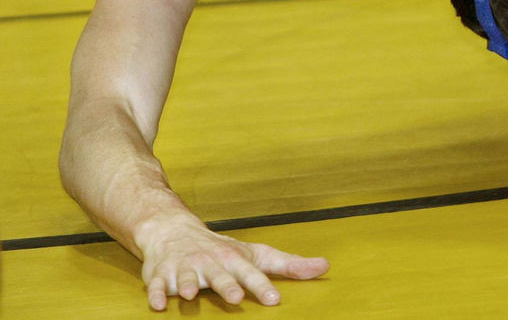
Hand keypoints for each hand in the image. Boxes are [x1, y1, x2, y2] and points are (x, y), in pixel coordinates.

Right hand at [139, 217, 329, 309]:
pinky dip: (155, 293)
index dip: (263, 286)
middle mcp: (211, 263)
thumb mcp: (257, 254)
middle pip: (220, 275)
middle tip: (235, 297)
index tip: (274, 299)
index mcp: (234, 259)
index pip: (252, 273)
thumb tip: (324, 268)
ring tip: (190, 294)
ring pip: (186, 278)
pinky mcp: (160, 275)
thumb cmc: (222, 249)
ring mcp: (185, 268)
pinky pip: (155, 285)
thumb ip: (289, 265)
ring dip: (187, 285)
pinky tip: (158, 304)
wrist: (174, 231)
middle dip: (227, 285)